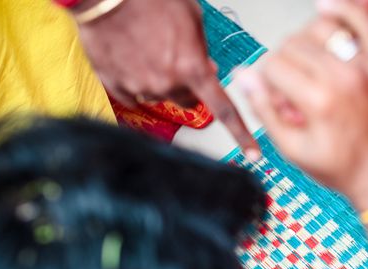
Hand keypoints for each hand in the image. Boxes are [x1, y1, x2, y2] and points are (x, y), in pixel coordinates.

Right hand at [73, 0, 259, 157]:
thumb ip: (202, 49)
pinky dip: (135, 80)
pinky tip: (131, 57)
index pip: (224, 110)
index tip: (253, 153)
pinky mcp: (115, 85)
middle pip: (188, 100)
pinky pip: (132, 94)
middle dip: (188, 85)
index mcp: (191, 67)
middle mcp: (167, 83)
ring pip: (160, 95)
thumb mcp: (191, 16)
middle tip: (177, 60)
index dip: (241, 134)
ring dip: (160, 80)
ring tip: (148, 47)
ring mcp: (139, 87)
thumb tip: (208, 70)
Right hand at [237, 0, 367, 209]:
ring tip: (309, 61)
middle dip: (284, 61)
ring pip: (321, 27)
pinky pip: (362, 21)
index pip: (274, 64)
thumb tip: (243, 77)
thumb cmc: (345, 168)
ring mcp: (367, 67)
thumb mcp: (294, 150)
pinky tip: (325, 10)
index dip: (266, 77)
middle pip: (293, 44)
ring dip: (307, 40)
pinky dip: (342, 10)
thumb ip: (264, 110)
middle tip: (291, 82)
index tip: (273, 91)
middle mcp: (344, 79)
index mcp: (319, 102)